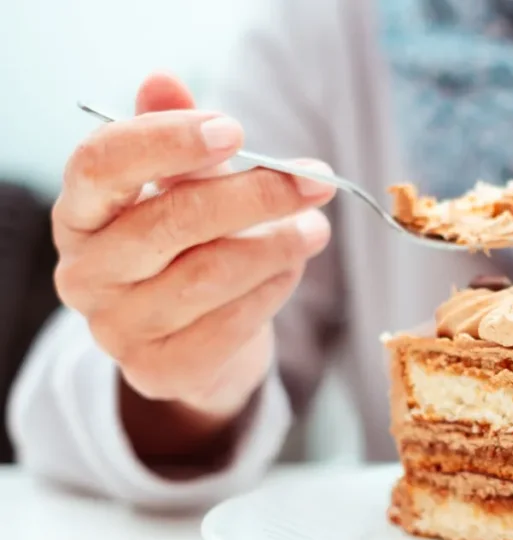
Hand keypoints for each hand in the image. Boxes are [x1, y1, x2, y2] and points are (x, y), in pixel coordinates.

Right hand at [52, 73, 336, 461]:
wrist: (195, 336)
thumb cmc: (188, 245)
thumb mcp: (181, 185)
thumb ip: (175, 135)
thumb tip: (163, 79)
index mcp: (80, 213)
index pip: (102, 164)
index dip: (167, 142)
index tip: (235, 130)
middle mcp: (85, 272)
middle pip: (170, 221)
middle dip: (255, 195)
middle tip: (316, 180)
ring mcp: (116, 328)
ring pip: (208, 276)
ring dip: (277, 246)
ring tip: (315, 228)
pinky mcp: (159, 371)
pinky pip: (229, 325)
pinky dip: (272, 291)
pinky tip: (291, 270)